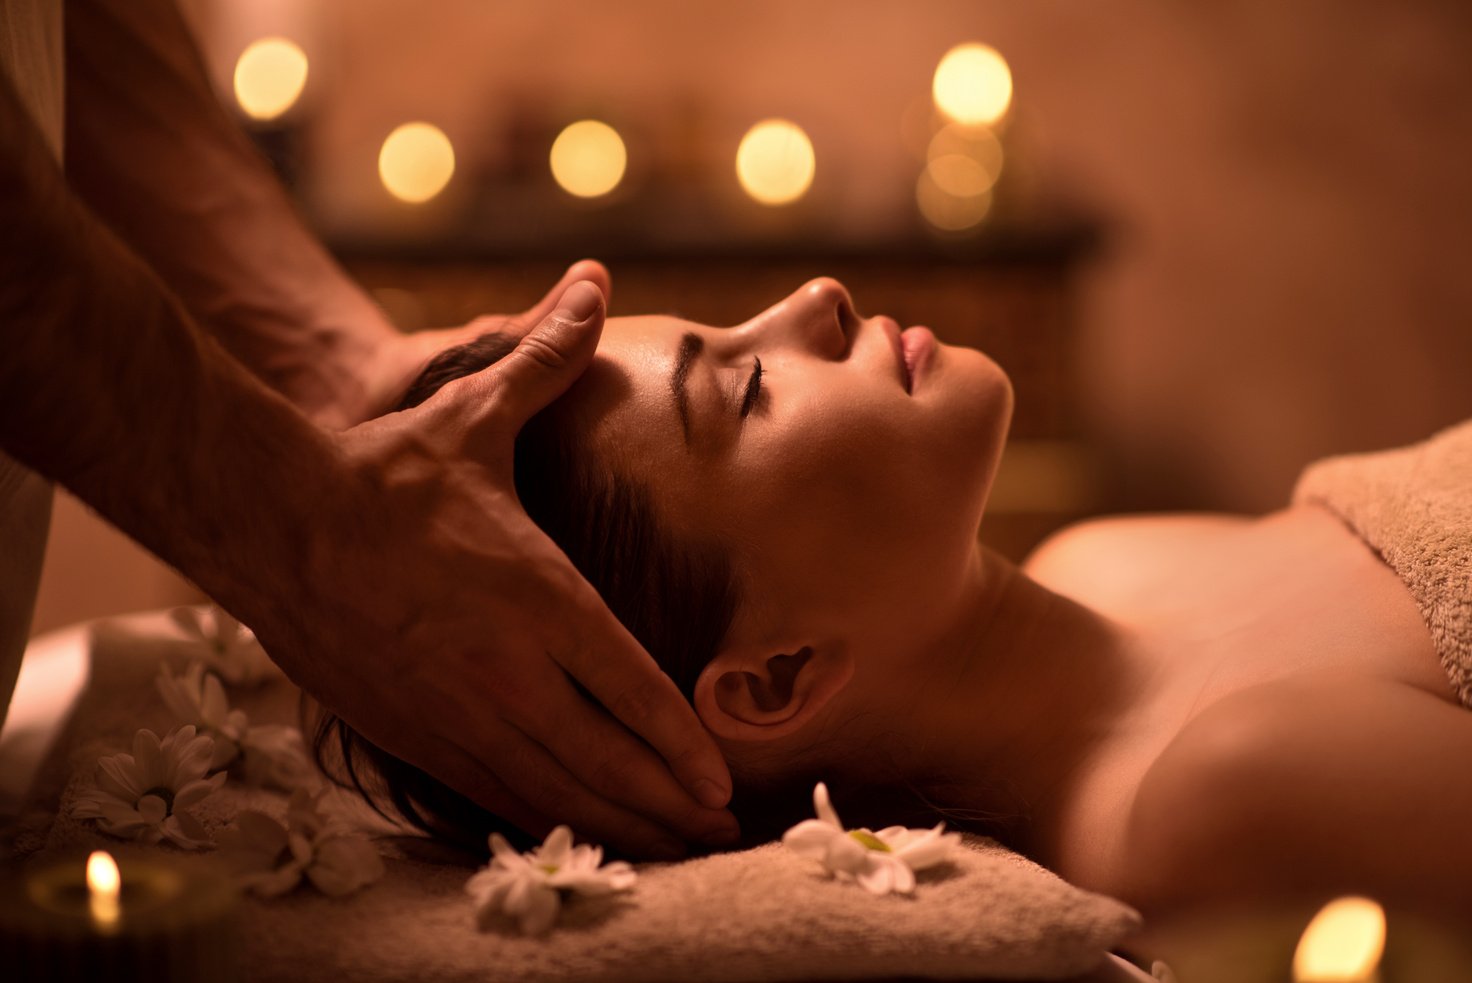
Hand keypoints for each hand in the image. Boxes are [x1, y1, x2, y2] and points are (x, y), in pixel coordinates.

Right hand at [266, 278, 737, 857]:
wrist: (270, 520)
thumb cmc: (383, 471)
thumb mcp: (473, 413)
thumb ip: (546, 357)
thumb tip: (593, 281)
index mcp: (536, 594)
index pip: (631, 686)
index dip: (682, 742)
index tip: (724, 779)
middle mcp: (504, 665)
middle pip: (603, 757)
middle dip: (666, 803)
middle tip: (720, 831)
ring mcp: (454, 707)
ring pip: (551, 788)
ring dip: (616, 827)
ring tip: (669, 852)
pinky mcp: (411, 730)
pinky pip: (490, 791)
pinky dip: (542, 818)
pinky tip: (574, 834)